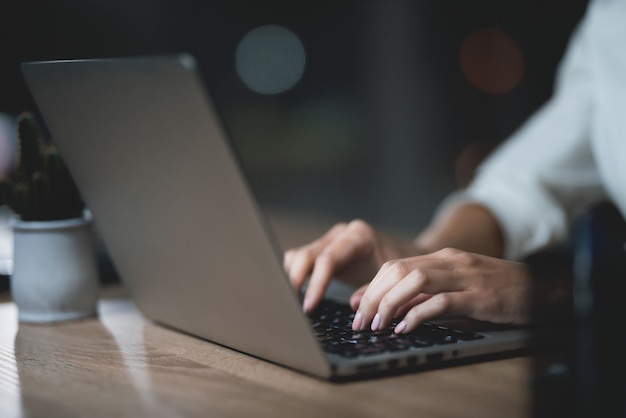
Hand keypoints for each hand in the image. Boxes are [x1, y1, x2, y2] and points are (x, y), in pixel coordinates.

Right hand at [283, 219, 419, 311]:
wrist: (409, 257)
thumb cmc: (403, 270)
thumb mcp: (391, 281)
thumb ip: (372, 292)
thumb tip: (353, 308)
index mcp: (358, 236)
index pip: (328, 259)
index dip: (316, 284)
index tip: (309, 307)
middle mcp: (341, 233)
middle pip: (306, 255)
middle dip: (296, 281)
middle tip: (293, 307)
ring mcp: (331, 239)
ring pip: (298, 255)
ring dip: (292, 277)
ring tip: (292, 302)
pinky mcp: (325, 249)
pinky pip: (301, 258)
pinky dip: (295, 274)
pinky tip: (297, 293)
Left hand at [350, 248, 532, 332]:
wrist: (543, 288)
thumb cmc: (497, 292)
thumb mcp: (458, 290)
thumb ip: (427, 296)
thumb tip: (392, 312)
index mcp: (442, 258)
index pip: (394, 266)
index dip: (370, 286)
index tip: (354, 307)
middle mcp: (450, 262)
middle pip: (397, 270)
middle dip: (372, 295)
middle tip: (360, 321)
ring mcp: (465, 276)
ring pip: (414, 280)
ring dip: (389, 303)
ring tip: (377, 325)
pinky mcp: (479, 296)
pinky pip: (442, 301)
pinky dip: (419, 314)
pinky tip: (406, 327)